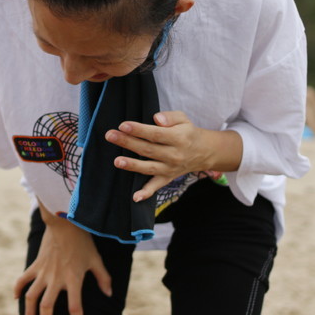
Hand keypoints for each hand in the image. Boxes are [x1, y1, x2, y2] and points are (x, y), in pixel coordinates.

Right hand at [13, 207, 111, 314]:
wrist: (64, 223)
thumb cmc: (83, 242)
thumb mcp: (96, 259)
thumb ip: (103, 278)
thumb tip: (108, 294)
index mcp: (73, 279)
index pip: (75, 308)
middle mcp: (56, 279)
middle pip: (48, 307)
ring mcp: (43, 273)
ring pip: (32, 297)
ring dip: (30, 314)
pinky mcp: (35, 266)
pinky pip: (23, 280)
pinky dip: (18, 289)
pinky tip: (16, 299)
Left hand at [105, 111, 239, 201]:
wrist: (203, 152)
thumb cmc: (187, 132)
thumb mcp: (183, 119)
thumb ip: (170, 117)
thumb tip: (157, 119)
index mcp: (179, 138)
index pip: (156, 134)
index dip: (139, 130)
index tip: (123, 125)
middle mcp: (174, 155)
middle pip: (148, 149)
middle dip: (128, 142)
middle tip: (110, 135)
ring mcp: (170, 169)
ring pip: (149, 167)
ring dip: (132, 165)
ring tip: (117, 161)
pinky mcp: (167, 178)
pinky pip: (156, 187)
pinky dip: (146, 193)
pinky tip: (135, 197)